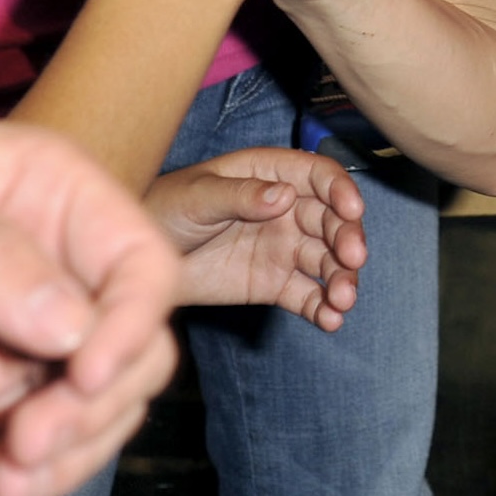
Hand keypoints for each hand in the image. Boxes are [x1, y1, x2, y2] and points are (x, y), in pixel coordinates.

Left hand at [0, 101, 180, 495]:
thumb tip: (70, 327)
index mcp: (49, 193)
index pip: (139, 266)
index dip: (131, 326)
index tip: (85, 376)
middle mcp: (45, 265)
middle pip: (129, 348)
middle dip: (97, 405)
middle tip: (27, 439)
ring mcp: (4, 334)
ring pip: (91, 408)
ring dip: (69, 455)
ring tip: (3, 477)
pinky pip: (26, 442)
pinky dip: (25, 476)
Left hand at [148, 147, 368, 321]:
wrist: (142, 261)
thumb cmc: (165, 210)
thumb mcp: (197, 196)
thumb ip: (240, 194)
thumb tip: (283, 195)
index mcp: (271, 174)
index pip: (318, 176)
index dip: (340, 190)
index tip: (352, 210)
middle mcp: (286, 209)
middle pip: (331, 220)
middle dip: (348, 238)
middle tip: (352, 260)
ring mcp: (284, 248)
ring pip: (326, 261)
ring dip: (342, 278)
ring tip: (343, 300)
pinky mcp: (275, 284)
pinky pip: (306, 295)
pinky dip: (323, 308)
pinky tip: (330, 320)